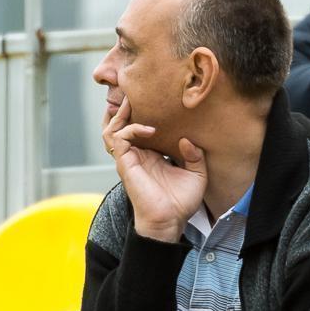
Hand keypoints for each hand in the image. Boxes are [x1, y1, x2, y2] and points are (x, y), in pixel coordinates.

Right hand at [103, 98, 206, 243]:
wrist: (169, 221)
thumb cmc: (181, 201)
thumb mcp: (196, 174)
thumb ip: (195, 155)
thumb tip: (187, 139)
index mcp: (153, 154)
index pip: (143, 127)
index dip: (145, 112)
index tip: (157, 97)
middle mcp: (138, 153)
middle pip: (122, 123)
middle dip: (124, 106)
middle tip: (134, 89)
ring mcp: (129, 157)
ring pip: (113, 127)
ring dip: (120, 112)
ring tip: (130, 99)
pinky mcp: (125, 163)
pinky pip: (118, 138)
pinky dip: (131, 128)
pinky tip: (149, 129)